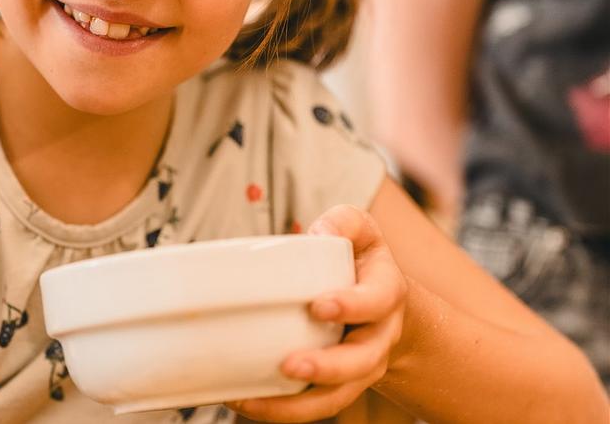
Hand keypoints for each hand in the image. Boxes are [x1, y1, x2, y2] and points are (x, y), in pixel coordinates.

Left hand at [228, 205, 407, 421]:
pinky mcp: (335, 385)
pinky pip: (312, 407)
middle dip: (326, 368)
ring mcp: (359, 367)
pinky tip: (242, 402)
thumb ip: (342, 223)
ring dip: (296, 405)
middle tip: (290, 365)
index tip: (319, 305)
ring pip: (336, 396)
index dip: (352, 305)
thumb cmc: (361, 262)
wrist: (384, 305)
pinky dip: (278, 411)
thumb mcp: (360, 231)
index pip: (377, 301)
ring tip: (253, 401)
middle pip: (361, 362)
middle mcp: (378, 337)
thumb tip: (316, 234)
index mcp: (385, 294)